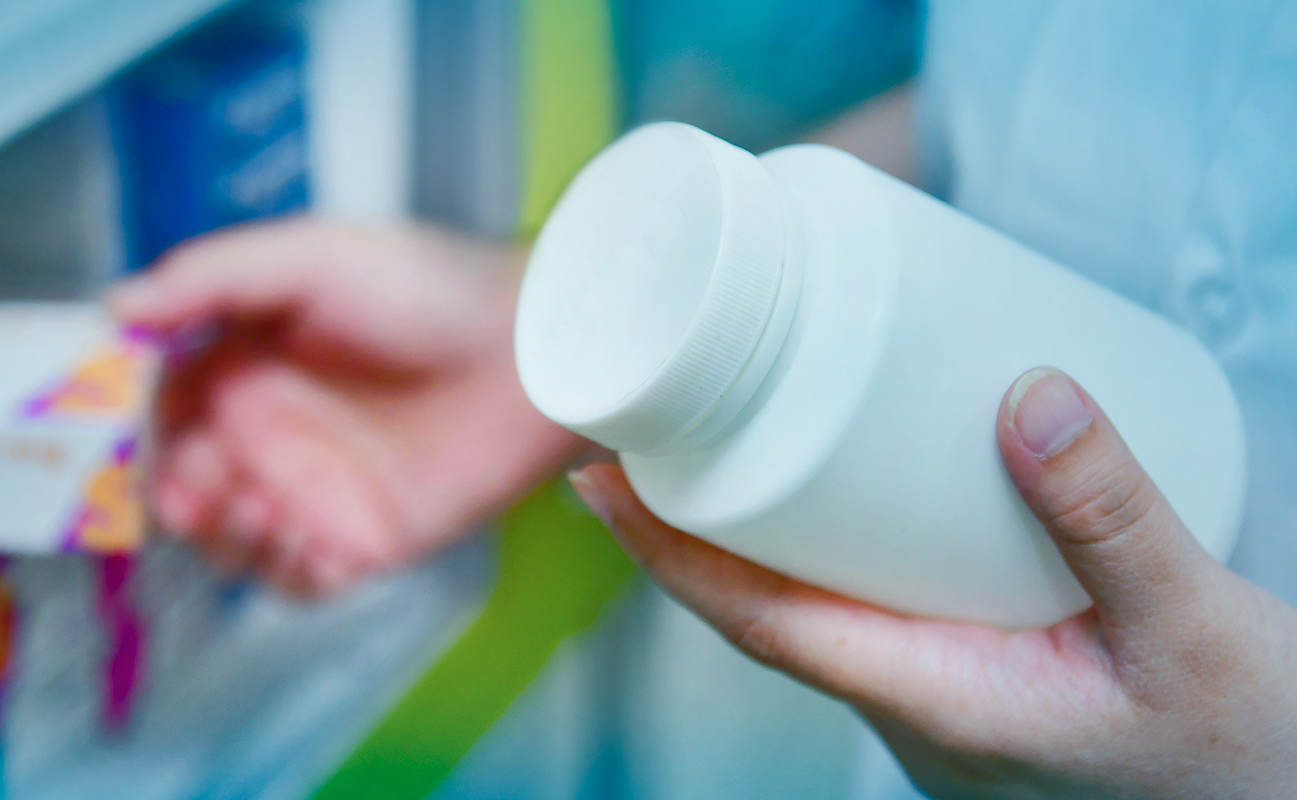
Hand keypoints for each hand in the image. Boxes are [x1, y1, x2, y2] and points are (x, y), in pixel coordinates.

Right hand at [111, 218, 581, 595]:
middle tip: (196, 480)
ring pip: (226, 541)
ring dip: (221, 533)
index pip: (157, 404)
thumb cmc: (430, 289)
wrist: (538, 351)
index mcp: (245, 361)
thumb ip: (213, 279)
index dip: (125, 424)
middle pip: (179, 483)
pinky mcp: (361, 541)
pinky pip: (296, 582)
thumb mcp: (313, 257)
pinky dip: (283, 572)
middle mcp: (269, 431)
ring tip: (257, 503)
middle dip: (169, 488)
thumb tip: (115, 307)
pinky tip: (306, 540)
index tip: (106, 431)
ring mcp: (312, 490)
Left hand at [571, 367, 1296, 798]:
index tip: (597, 482)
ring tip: (720, 440)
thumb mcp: (1197, 632)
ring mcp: (942, 700)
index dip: (668, 552)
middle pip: (766, 609)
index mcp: (938, 704)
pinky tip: (846, 492)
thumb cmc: (1244, 755)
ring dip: (755, 535)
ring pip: (817, 610)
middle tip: (642, 430)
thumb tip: (1029, 393)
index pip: (760, 624)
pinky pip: (872, 610)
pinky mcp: (976, 683)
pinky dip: (833, 546)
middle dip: (687, 529)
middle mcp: (915, 708)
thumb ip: (1114, 515)